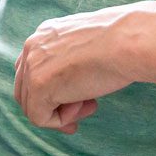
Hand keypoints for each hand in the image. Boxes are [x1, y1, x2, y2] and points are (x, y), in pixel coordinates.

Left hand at [12, 2, 155, 132]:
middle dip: (53, 106)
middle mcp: (32, 46)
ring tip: (88, 105)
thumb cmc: (121, 43)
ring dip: (60, 114)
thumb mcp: (89, 47)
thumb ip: (72, 60)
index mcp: (45, 34)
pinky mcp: (39, 86)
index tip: (76, 100)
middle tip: (81, 112)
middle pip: (27, 90)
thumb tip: (69, 84)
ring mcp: (32, 66)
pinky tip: (85, 105)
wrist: (128, 42)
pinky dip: (61, 121)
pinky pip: (39, 118)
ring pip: (31, 106)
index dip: (52, 91)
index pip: (32, 70)